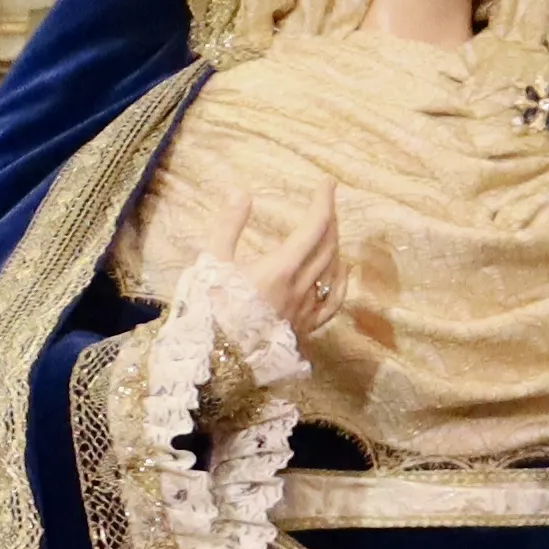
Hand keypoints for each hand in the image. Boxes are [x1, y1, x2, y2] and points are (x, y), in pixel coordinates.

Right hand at [224, 180, 344, 349]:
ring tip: (329, 231)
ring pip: (332, 271)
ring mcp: (304, 311)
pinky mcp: (303, 329)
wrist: (213, 364)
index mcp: (279, 269)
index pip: (313, 228)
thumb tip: (241, 193)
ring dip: (334, 245)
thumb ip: (228, 226)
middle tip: (324, 203)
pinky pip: (332, 302)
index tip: (326, 184)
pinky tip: (341, 272)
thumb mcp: (211, 263)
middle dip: (330, 220)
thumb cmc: (207, 312)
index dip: (324, 202)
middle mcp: (299, 289)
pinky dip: (340, 282)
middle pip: (328, 246)